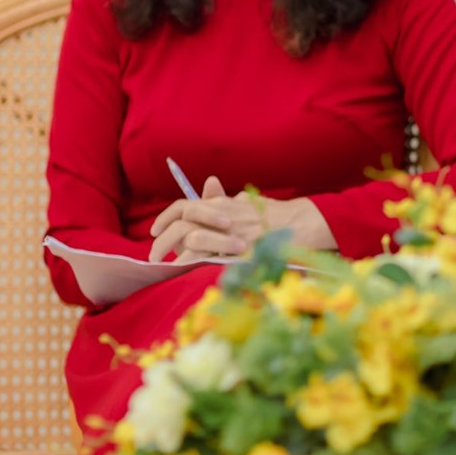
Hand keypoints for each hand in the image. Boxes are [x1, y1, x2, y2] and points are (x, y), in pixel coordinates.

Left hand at [149, 178, 329, 261]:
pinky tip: (183, 268)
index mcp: (221, 204)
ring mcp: (228, 231)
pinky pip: (205, 254)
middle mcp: (221, 214)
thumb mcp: (247, 203)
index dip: (164, 218)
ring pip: (189, 237)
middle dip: (162, 241)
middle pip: (181, 223)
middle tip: (155, 255)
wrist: (301, 224)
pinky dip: (190, 261)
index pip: (183, 206)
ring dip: (173, 252)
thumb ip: (224, 199)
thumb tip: (208, 186)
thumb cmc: (275, 215)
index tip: (154, 231)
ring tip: (167, 264)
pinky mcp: (236, 247)